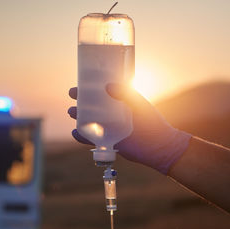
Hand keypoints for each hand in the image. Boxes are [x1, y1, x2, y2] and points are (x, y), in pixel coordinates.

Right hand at [68, 83, 190, 174]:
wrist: (158, 146)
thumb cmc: (151, 122)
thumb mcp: (138, 103)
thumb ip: (124, 93)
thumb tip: (107, 85)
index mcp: (120, 103)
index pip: (102, 93)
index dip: (90, 88)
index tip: (80, 82)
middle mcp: (113, 115)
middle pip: (92, 106)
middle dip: (81, 101)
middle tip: (72, 95)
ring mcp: (109, 128)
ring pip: (89, 121)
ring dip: (79, 117)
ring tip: (72, 112)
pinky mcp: (108, 142)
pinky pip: (91, 139)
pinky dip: (81, 136)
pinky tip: (75, 132)